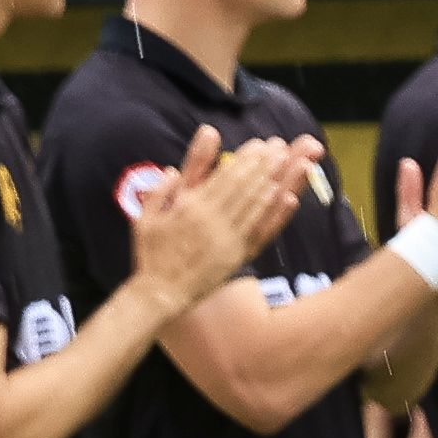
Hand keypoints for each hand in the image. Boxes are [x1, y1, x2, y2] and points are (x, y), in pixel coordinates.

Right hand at [130, 123, 318, 311]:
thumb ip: (161, 190)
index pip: (223, 177)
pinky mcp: (238, 255)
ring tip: (291, 162)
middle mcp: (211, 220)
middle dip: (264, 164)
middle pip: (244, 186)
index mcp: (189, 207)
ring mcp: (228, 238)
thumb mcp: (147, 217)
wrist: (160, 293)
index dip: (245, 160)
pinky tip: (287, 198)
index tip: (260, 145)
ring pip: (256, 204)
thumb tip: (172, 168)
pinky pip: (260, 231)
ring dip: (275, 181)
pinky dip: (274, 213)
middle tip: (280, 147)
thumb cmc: (152, 253)